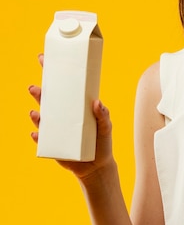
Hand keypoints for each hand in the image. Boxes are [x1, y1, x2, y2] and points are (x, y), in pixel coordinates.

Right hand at [28, 54, 114, 181]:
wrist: (96, 165)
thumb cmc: (101, 141)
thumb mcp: (106, 126)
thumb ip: (103, 115)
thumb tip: (97, 103)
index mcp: (75, 106)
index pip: (63, 86)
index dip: (53, 73)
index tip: (45, 59)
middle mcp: (63, 116)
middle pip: (48, 100)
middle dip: (40, 92)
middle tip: (35, 87)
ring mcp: (56, 130)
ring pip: (42, 119)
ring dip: (36, 115)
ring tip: (35, 112)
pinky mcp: (53, 145)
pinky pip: (42, 140)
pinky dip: (38, 137)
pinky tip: (37, 134)